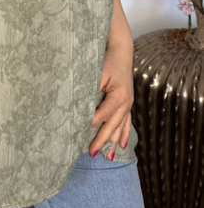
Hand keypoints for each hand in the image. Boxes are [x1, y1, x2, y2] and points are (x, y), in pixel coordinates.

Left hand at [89, 43, 133, 159]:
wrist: (122, 50)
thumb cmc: (108, 60)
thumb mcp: (98, 73)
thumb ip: (92, 89)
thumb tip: (81, 105)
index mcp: (119, 96)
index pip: (102, 115)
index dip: (90, 124)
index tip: (79, 133)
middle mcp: (126, 102)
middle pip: (112, 125)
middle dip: (102, 140)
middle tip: (91, 153)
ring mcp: (128, 103)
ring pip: (120, 126)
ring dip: (113, 141)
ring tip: (108, 156)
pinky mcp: (128, 102)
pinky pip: (126, 122)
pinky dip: (123, 133)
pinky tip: (120, 144)